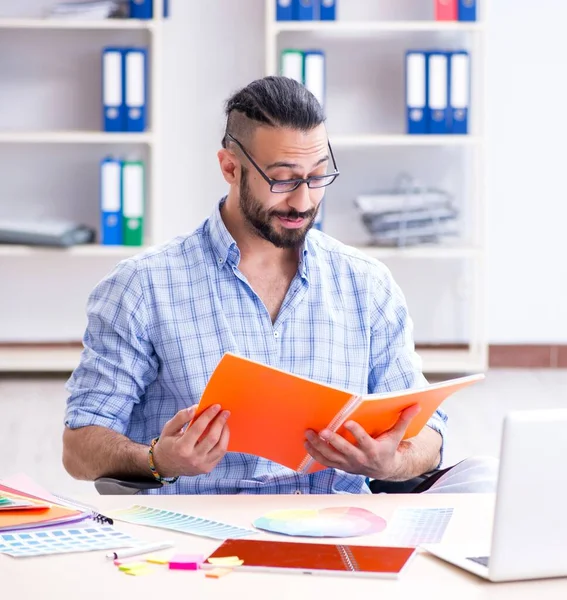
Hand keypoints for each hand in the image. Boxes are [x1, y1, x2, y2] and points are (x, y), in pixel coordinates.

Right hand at [151, 405, 229, 477]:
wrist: (165, 466)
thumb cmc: (168, 443)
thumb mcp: (169, 429)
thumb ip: (181, 417)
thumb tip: (195, 408)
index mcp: (181, 448)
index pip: (198, 428)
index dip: (208, 415)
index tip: (216, 406)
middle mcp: (192, 458)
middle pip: (212, 438)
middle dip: (220, 422)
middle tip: (225, 412)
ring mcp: (201, 465)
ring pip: (220, 447)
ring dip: (225, 432)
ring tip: (225, 422)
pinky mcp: (207, 469)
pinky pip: (221, 454)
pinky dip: (224, 441)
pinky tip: (223, 432)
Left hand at [304, 404, 420, 480]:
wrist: (383, 469)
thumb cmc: (388, 447)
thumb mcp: (397, 435)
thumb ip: (404, 419)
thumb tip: (416, 404)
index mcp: (373, 450)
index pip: (364, 441)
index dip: (357, 432)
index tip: (349, 422)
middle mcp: (359, 459)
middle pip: (344, 450)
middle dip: (333, 441)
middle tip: (322, 430)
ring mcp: (348, 464)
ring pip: (331, 457)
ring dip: (318, 446)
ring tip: (308, 434)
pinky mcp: (340, 465)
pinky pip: (324, 461)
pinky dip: (314, 453)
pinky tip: (306, 442)